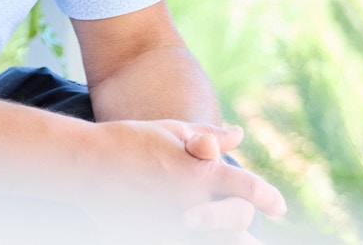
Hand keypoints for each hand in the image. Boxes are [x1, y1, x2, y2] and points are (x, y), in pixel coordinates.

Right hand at [84, 119, 285, 235]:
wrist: (84, 162)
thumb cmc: (128, 139)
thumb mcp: (171, 130)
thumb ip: (208, 135)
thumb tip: (239, 135)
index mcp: (198, 171)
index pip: (246, 187)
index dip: (266, 196)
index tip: (279, 206)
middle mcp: (191, 202)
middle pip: (237, 219)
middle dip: (247, 220)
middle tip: (255, 228)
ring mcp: (172, 224)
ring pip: (216, 238)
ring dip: (232, 239)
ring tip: (246, 242)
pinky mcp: (152, 235)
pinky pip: (183, 241)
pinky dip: (195, 237)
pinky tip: (195, 233)